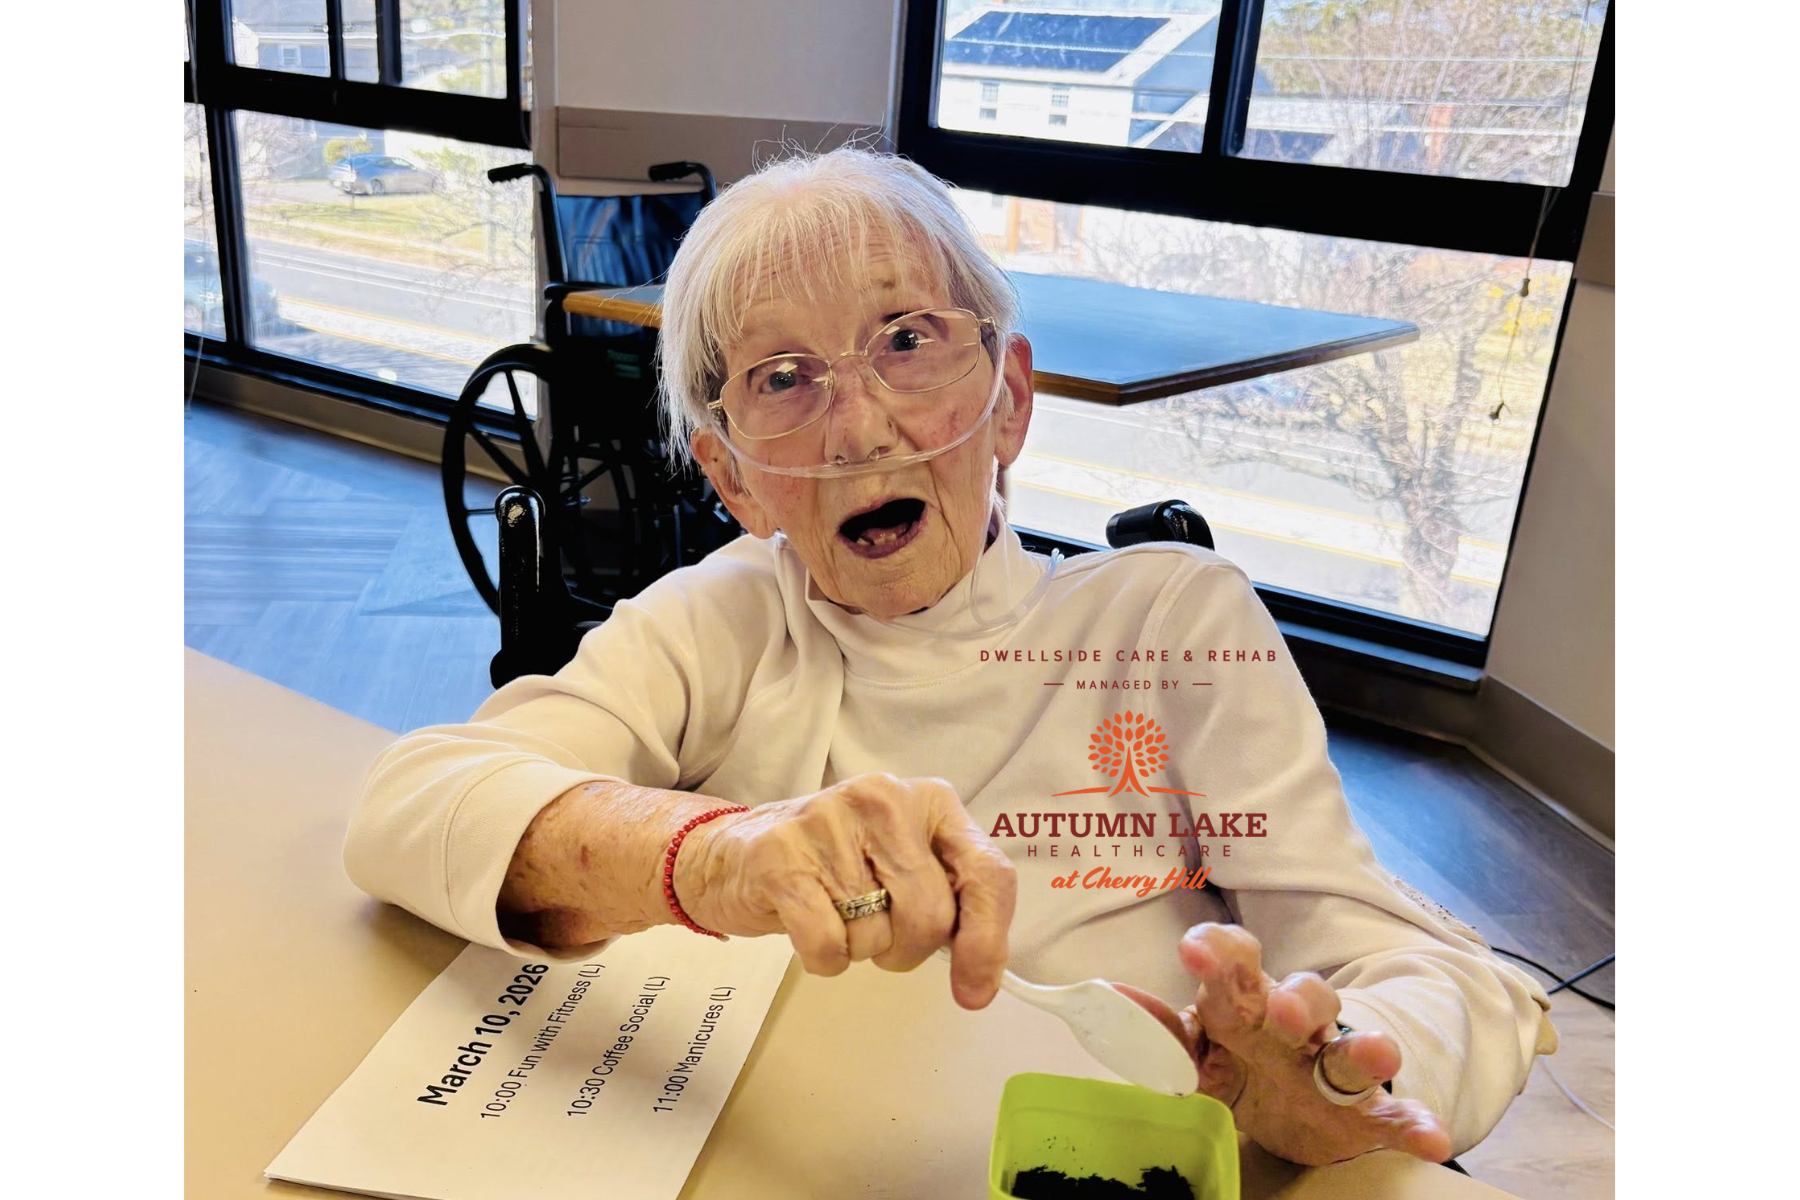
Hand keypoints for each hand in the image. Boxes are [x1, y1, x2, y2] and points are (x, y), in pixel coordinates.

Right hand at [675, 773, 1015, 1008]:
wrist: (732, 854)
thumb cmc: (832, 868)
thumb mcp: (903, 866)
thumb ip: (950, 901)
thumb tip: (979, 978)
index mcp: (931, 800)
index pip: (987, 873)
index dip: (989, 942)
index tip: (974, 992)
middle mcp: (885, 799)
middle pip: (931, 916)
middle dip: (907, 950)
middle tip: (878, 935)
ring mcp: (830, 823)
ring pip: (877, 935)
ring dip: (859, 949)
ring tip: (834, 913)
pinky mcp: (782, 857)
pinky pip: (829, 945)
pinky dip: (824, 959)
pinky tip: (808, 927)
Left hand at [1117, 923, 1451, 1165]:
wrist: (1293, 1107)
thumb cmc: (1242, 1060)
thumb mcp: (1200, 1050)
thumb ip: (1166, 1033)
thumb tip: (1117, 1004)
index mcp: (1245, 1003)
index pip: (1235, 961)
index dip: (1218, 950)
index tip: (1195, 951)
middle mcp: (1295, 1026)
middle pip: (1303, 995)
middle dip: (1296, 998)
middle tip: (1280, 1008)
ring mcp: (1333, 1068)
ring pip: (1352, 1047)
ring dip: (1365, 1047)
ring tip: (1374, 1052)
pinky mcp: (1366, 1113)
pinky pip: (1396, 1114)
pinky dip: (1415, 1123)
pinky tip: (1430, 1136)